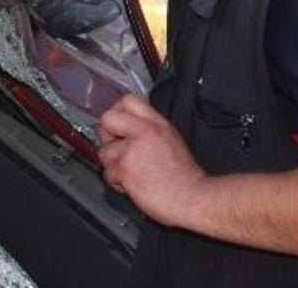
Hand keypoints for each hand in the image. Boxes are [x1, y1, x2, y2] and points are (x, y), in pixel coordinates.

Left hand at [97, 94, 207, 227]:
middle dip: (106, 134)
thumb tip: (129, 129)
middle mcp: (144, 131)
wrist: (193, 198)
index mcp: (157, 123)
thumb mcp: (171, 139)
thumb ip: (150, 129)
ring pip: (104, 151)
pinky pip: (107, 173)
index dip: (118, 112)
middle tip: (116, 147)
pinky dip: (117, 182)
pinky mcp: (125, 168)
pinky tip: (133, 184)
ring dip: (113, 165)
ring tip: (131, 172)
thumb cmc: (185, 176)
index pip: (128, 100)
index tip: (119, 125)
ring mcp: (132, 149)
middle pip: (107, 118)